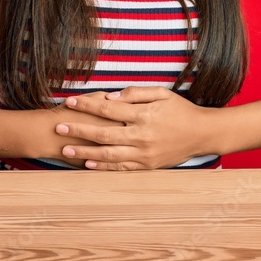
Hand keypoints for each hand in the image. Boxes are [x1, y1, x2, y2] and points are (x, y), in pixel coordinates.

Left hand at [53, 86, 213, 169]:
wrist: (202, 134)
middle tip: (59, 128)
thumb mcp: (161, 93)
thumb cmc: (180, 110)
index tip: (69, 101)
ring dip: (85, 152)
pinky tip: (88, 165)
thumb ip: (136, 93)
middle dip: (79, 130)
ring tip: (66, 150)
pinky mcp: (148, 166)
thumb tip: (111, 96)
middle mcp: (142, 136)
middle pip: (103, 134)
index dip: (87, 105)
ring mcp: (144, 154)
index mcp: (144, 115)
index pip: (108, 109)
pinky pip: (122, 168)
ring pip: (109, 155)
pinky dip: (104, 167)